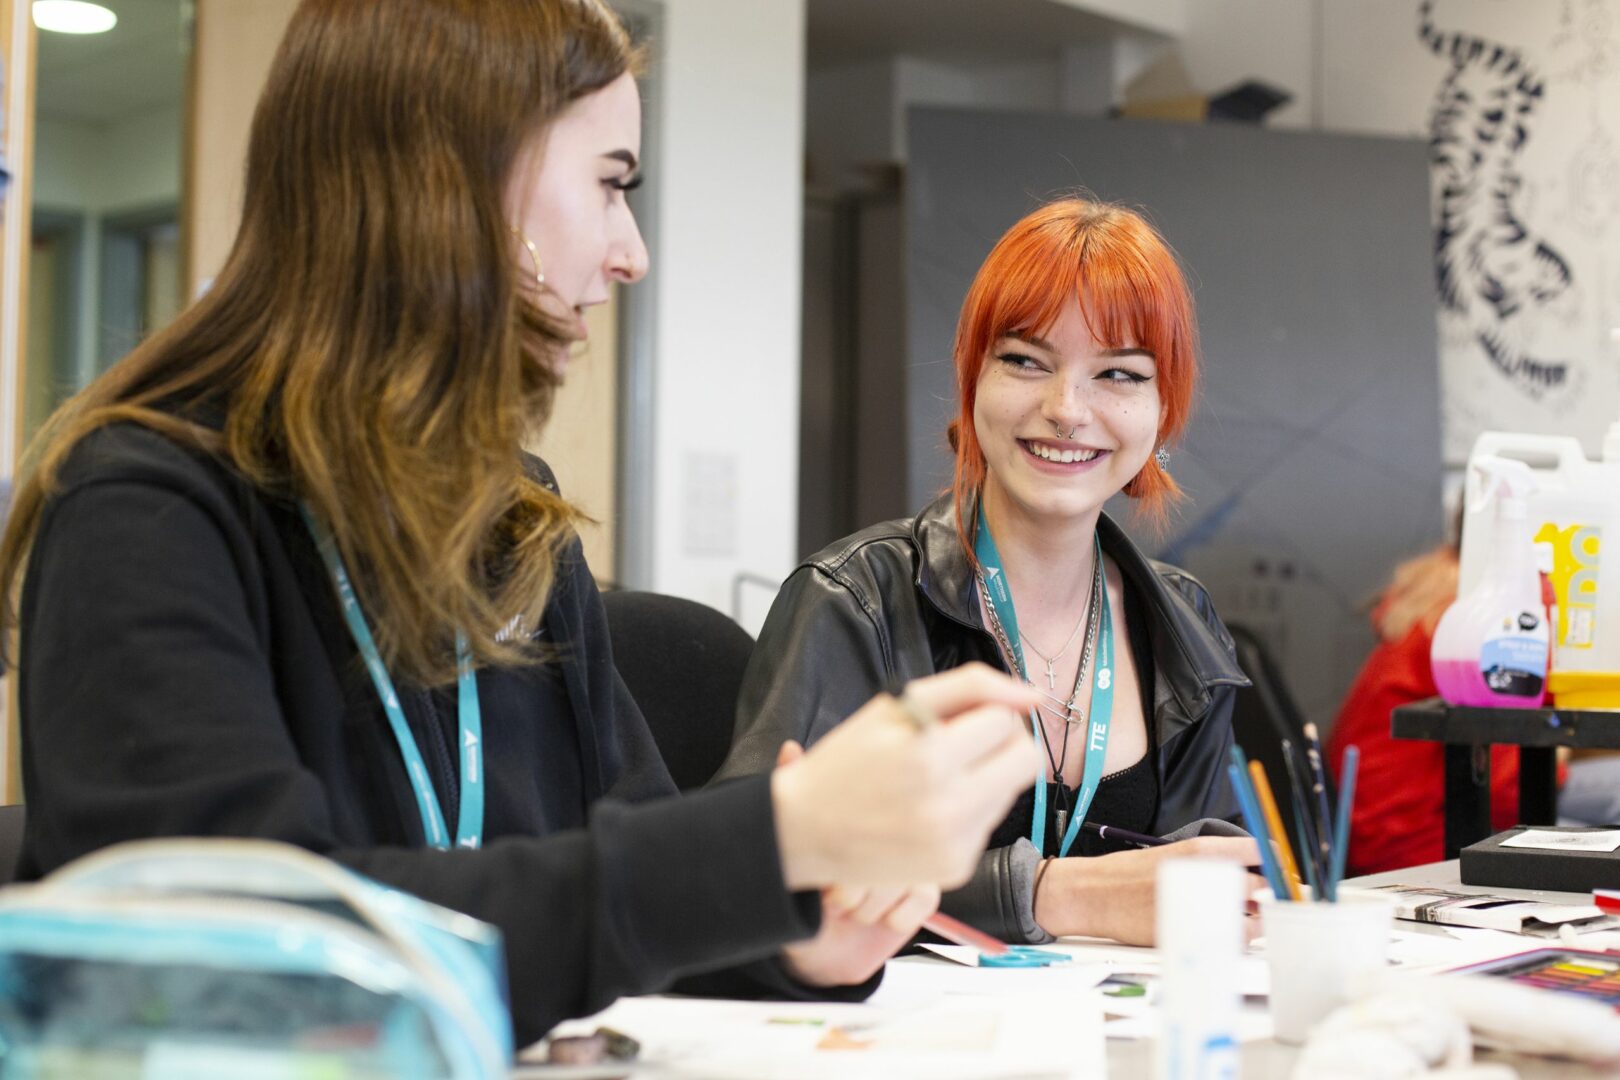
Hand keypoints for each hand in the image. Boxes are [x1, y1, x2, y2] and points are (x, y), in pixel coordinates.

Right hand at [771, 663, 1040, 889]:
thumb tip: (1033, 695)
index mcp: (929, 756)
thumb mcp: (893, 705)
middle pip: (1025, 760)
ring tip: (937, 778)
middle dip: (1001, 744)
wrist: (804, 832)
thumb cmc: (847, 761)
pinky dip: (967, 811)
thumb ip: (968, 686)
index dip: (980, 714)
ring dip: (985, 777)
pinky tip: (929, 809)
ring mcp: (954, 844)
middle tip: (962, 744)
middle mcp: (948, 806)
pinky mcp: (955, 869)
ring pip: (1010, 792)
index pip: (1004, 721)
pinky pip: (987, 825)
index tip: (951, 722)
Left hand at [772, 740, 940, 986]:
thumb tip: (789, 748)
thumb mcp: (791, 845)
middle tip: (832, 894)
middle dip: (853, 881)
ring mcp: (911, 862)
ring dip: (870, 903)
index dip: (844, 848)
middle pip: (887, 847)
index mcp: (861, 815)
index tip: (826, 872)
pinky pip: (922, 896)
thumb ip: (791, 798)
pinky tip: (877, 916)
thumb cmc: (806, 893)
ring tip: (850, 907)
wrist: (819, 950)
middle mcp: (888, 834)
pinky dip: (894, 915)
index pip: (869, 807)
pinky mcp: (926, 892)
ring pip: (905, 874)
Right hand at [1032, 836, 1264, 944]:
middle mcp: (1206, 877)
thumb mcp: (1173, 854)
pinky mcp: (1192, 936)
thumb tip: (1251, 876)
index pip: (1261, 853)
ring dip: (1254, 923)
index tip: (1281, 874)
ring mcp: (1201, 908)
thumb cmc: (1129, 874)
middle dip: (1266, 898)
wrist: (1092, 894)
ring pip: (1253, 921)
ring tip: (1238, 920)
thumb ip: (1213, 863)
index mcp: (1203, 851)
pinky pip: (1231, 943)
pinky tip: (1221, 935)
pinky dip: (1234, 942)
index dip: (1277, 865)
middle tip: (1260, 903)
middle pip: (1262, 889)